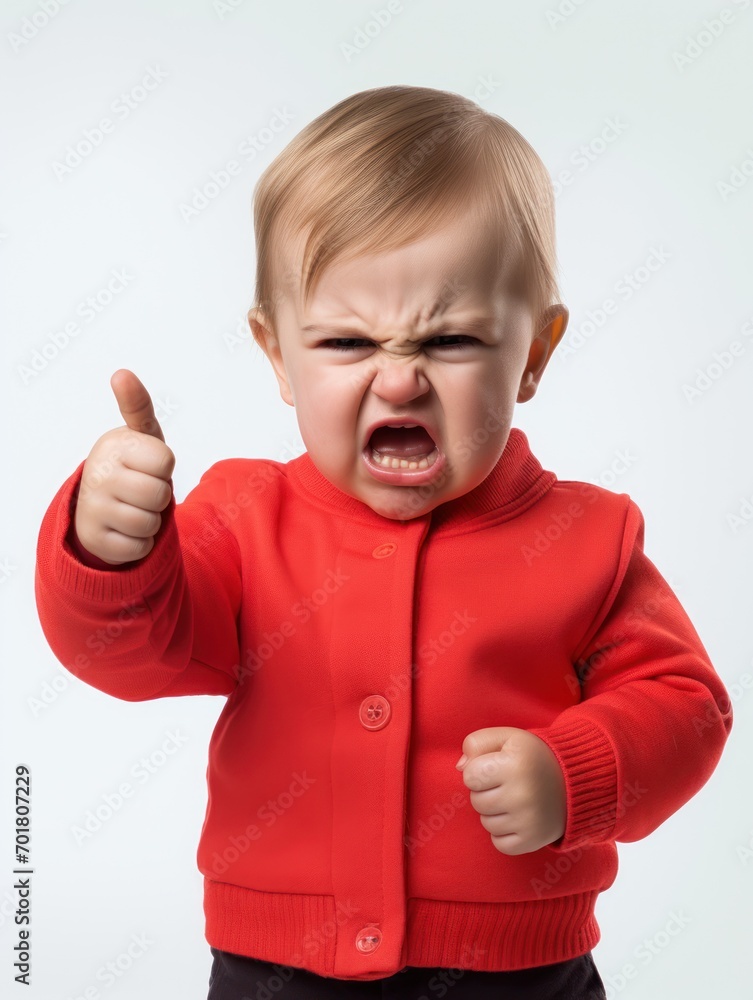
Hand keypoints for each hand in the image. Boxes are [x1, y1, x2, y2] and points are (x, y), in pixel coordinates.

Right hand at [72, 369, 175, 565]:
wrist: (99, 506)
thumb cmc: (131, 466)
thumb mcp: (141, 437)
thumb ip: (138, 406)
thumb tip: (121, 373)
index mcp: (114, 446)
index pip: (166, 462)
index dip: (164, 468)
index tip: (148, 464)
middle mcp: (98, 474)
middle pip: (159, 495)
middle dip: (159, 497)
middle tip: (141, 490)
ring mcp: (93, 508)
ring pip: (150, 523)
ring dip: (151, 521)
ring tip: (133, 508)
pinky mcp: (95, 540)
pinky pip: (139, 547)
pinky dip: (140, 543)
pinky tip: (124, 529)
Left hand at [456, 726, 566, 854]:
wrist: (576, 781)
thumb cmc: (533, 757)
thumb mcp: (507, 738)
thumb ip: (477, 743)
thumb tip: (460, 767)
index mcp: (515, 764)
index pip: (469, 775)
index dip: (479, 770)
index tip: (496, 767)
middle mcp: (523, 794)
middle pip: (476, 801)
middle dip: (486, 792)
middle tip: (508, 784)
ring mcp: (529, 820)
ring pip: (486, 823)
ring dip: (495, 812)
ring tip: (515, 799)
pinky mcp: (533, 841)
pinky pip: (498, 843)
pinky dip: (504, 833)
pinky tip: (518, 818)